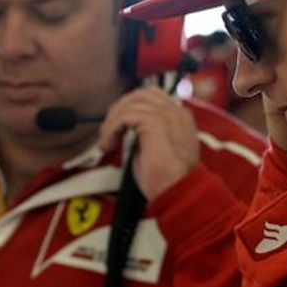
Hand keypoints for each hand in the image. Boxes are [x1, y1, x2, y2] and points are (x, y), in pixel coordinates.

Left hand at [97, 87, 198, 202]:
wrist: (178, 192)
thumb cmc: (167, 181)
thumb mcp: (153, 150)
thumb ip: (144, 135)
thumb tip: (125, 131)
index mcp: (179, 118)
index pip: (152, 98)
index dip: (130, 108)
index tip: (117, 128)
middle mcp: (176, 112)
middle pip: (141, 94)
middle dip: (120, 109)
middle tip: (108, 131)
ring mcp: (168, 115)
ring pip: (132, 102)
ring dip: (113, 120)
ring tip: (107, 141)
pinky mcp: (156, 122)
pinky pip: (126, 115)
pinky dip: (112, 127)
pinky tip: (109, 143)